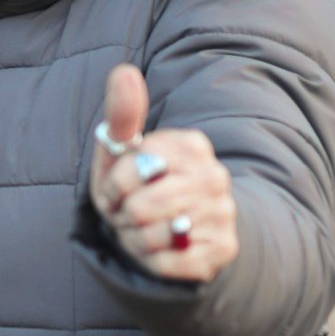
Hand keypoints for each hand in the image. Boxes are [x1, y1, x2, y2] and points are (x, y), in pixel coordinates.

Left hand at [87, 64, 236, 282]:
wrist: (185, 229)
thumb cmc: (143, 186)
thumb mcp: (124, 153)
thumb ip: (123, 115)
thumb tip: (124, 72)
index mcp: (190, 145)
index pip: (129, 171)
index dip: (112, 188)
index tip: (119, 190)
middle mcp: (214, 176)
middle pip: (140, 208)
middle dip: (123, 216)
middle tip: (131, 214)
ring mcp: (222, 213)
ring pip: (152, 237)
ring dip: (136, 240)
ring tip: (145, 230)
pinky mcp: (222, 249)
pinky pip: (166, 263)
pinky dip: (152, 260)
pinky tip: (161, 249)